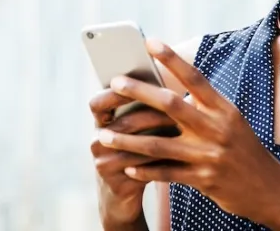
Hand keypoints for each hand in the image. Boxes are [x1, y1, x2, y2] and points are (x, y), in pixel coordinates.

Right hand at [88, 85, 177, 227]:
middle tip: (176, 105)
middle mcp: (97, 141)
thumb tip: (174, 82)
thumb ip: (144, 110)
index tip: (139, 81)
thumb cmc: (135, 155)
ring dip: (159, 135)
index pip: (98, 102)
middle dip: (151, 113)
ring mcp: (103, 163)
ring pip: (134, 145)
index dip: (115, 93)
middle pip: (123, 123)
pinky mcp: (114, 183)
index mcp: (100, 124)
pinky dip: (160, 159)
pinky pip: (139, 168)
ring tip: (182, 127)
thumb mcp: (134, 132)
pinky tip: (179, 153)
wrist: (121, 198)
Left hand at [97, 39, 279, 228]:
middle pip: (171, 105)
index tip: (149, 42)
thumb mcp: (231, 121)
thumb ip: (204, 106)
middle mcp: (216, 128)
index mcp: (223, 109)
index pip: (194, 78)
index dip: (172, 59)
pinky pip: (166, 174)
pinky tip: (126, 167)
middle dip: (139, 92)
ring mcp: (209, 155)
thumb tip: (168, 88)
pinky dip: (145, 170)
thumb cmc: (243, 149)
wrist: (271, 189)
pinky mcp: (203, 179)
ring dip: (128, 139)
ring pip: (159, 144)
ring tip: (103, 135)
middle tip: (114, 83)